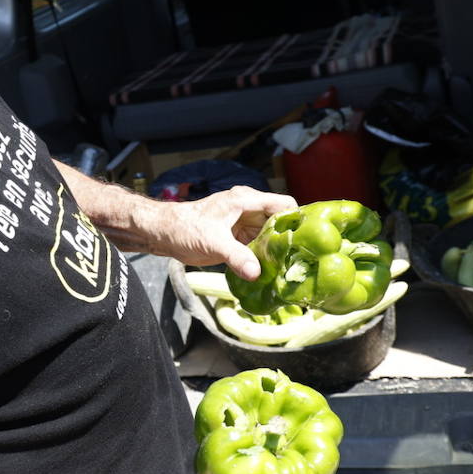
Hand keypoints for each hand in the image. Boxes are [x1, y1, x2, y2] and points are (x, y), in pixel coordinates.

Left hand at [155, 187, 295, 280]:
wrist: (165, 233)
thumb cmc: (185, 228)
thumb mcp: (213, 242)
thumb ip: (236, 256)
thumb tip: (256, 273)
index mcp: (245, 200)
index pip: (283, 204)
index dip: (298, 219)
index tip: (308, 240)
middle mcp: (249, 209)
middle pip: (281, 222)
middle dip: (290, 239)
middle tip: (300, 261)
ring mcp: (245, 224)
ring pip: (271, 236)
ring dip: (278, 251)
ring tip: (290, 269)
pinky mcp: (239, 237)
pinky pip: (259, 246)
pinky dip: (266, 257)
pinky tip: (272, 272)